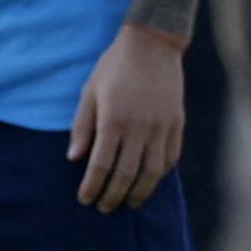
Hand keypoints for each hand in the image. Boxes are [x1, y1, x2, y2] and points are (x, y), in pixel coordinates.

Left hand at [69, 25, 186, 211]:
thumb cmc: (114, 66)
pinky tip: (150, 180)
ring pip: (152, 172)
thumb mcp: (90, 92)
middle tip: (104, 207)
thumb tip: (74, 159)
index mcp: (113, 119)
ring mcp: (161, 126)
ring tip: (130, 202)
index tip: (85, 199)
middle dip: (113, 195)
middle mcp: (139, 127)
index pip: (101, 165)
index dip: (92, 186)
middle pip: (126, 174)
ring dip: (140, 192)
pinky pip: (170, 157)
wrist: (152, 43)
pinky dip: (159, 173)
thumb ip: (82, 126)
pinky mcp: (176, 123)